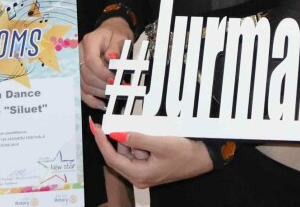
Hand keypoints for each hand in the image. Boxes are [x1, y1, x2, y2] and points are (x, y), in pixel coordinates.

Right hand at [81, 20, 134, 108]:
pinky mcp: (80, 75)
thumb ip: (116, 48)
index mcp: (90, 42)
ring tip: (114, 94)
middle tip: (118, 88)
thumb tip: (112, 58)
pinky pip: (82, 90)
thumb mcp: (120, 37)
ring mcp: (78, 65)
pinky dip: (91, 100)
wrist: (111, 33)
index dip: (102, 73)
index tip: (114, 79)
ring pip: (84, 84)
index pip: (91, 60)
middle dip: (103, 84)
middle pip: (87, 74)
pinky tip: (102, 104)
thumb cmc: (116, 35)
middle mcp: (80, 54)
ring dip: (100, 92)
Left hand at [88, 118, 212, 187]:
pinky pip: (138, 153)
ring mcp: (145, 172)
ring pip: (128, 154)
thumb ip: (137, 139)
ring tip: (146, 131)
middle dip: (118, 139)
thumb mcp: (161, 143)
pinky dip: (138, 142)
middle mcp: (139, 177)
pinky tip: (148, 134)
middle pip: (119, 156)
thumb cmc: (186, 153)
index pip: (112, 158)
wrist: (204, 158)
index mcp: (140, 175)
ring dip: (131, 140)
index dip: (102, 142)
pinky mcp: (150, 167)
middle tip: (113, 122)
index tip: (95, 128)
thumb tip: (116, 134)